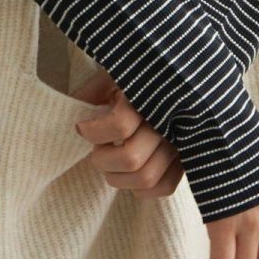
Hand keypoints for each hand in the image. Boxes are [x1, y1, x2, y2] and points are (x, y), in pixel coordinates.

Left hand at [71, 67, 184, 198]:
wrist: (180, 69)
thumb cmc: (139, 72)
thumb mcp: (114, 73)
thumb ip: (93, 90)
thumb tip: (71, 109)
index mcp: (151, 94)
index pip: (120, 124)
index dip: (93, 132)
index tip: (81, 127)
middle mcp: (171, 120)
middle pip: (131, 157)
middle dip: (102, 159)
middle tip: (97, 148)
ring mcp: (182, 142)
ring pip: (146, 177)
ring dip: (118, 177)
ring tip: (110, 160)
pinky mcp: (187, 158)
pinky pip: (165, 187)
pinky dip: (141, 189)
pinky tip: (128, 173)